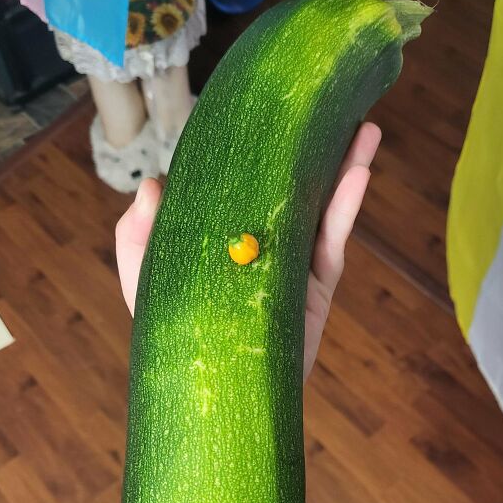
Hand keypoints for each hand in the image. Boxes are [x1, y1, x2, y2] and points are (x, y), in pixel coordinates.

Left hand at [115, 122, 381, 379]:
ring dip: (345, 168)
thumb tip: (154, 184)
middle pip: (293, 188)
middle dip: (314, 149)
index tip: (273, 111)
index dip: (259, 150)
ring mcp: (293, 267)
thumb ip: (137, 235)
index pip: (244, 186)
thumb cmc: (173, 337)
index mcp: (227, 237)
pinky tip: (357, 173)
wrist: (213, 394)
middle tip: (332, 108)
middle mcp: (263, 245)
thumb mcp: (144, 282)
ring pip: (322, 209)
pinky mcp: (314, 292)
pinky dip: (345, 209)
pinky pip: (331, 244)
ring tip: (366, 129)